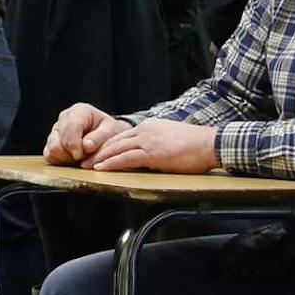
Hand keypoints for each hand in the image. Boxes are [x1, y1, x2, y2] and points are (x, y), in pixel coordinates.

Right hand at [44, 102, 121, 165]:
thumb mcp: (111, 131)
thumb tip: (86, 146)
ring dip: (67, 157)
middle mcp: (64, 118)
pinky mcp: (51, 142)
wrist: (106, 136)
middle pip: (58, 140)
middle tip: (86, 156)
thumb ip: (99, 137)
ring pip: (52, 148)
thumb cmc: (109, 132)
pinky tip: (73, 159)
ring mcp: (56, 130)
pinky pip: (49, 155)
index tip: (80, 155)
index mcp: (79, 111)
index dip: (74, 143)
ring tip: (81, 157)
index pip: (70, 126)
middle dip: (71, 152)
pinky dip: (61, 160)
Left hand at [83, 118, 218, 174]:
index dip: (106, 145)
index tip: (94, 153)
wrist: (211, 144)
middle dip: (97, 151)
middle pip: (114, 141)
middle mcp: (145, 130)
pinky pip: (126, 158)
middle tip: (83, 160)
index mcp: (149, 126)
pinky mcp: (152, 153)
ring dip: (99, 159)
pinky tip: (101, 168)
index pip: (121, 135)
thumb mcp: (170, 139)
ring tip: (86, 166)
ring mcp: (148, 140)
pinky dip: (111, 163)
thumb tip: (146, 155)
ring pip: (116, 149)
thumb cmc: (195, 145)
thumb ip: (155, 143)